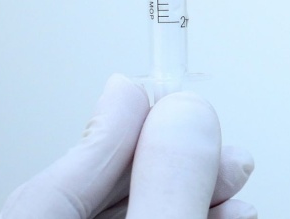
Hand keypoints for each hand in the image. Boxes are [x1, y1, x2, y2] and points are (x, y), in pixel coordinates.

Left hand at [0, 75, 254, 218]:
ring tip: (232, 180)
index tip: (143, 84)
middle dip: (166, 159)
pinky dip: (187, 217)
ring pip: (132, 215)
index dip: (112, 126)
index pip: (57, 180)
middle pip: (98, 196)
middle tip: (209, 138)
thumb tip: (183, 115)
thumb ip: (168, 186)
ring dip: (189, 190)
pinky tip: (225, 212)